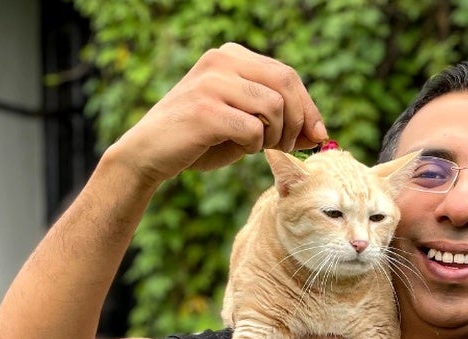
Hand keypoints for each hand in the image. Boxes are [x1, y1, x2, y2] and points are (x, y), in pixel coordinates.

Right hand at [109, 43, 327, 185]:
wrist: (147, 154)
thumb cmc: (198, 141)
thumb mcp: (243, 127)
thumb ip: (277, 123)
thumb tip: (320, 134)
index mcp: (230, 56)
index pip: (286, 74)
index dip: (308, 106)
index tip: (318, 134)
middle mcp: (221, 60)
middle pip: (286, 83)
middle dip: (298, 120)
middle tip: (289, 146)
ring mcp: (212, 83)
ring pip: (274, 106)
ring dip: (275, 135)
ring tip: (257, 147)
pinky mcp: (205, 110)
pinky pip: (253, 129)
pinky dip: (254, 145)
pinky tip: (239, 149)